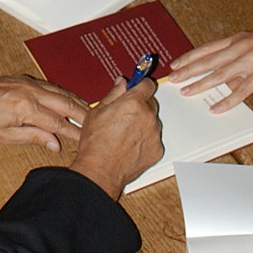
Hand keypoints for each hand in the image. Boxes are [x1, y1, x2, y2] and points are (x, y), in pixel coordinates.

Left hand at [0, 68, 87, 150]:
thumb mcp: (5, 136)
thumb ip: (33, 137)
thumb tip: (55, 144)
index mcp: (26, 108)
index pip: (58, 122)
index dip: (74, 132)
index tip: (87, 140)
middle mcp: (31, 91)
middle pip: (65, 103)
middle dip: (83, 114)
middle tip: (97, 125)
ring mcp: (29, 82)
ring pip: (60, 92)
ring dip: (76, 102)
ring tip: (89, 113)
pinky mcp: (25, 79)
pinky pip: (51, 86)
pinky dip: (64, 94)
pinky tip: (69, 100)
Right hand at [72, 77, 161, 200]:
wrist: (101, 170)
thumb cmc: (96, 143)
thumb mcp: (97, 111)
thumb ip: (113, 94)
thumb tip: (121, 83)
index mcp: (133, 103)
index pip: (146, 84)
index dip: (140, 85)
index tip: (136, 87)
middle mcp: (148, 117)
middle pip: (150, 103)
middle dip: (140, 105)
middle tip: (124, 114)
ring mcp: (154, 134)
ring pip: (152, 121)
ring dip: (143, 123)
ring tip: (124, 133)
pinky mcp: (157, 150)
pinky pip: (153, 138)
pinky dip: (145, 139)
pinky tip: (130, 145)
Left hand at [168, 25, 252, 111]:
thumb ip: (237, 59)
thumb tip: (226, 80)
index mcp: (236, 40)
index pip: (207, 49)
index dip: (190, 57)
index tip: (176, 64)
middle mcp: (239, 48)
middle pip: (208, 61)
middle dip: (188, 71)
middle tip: (173, 79)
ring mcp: (249, 61)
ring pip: (219, 74)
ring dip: (200, 84)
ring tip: (186, 92)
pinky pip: (241, 90)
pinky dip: (227, 100)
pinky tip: (217, 107)